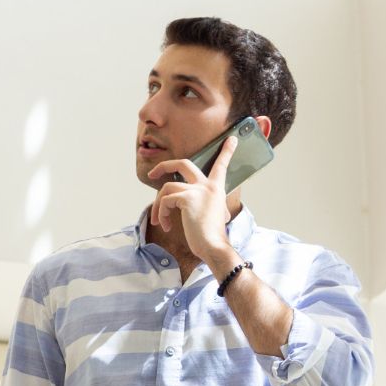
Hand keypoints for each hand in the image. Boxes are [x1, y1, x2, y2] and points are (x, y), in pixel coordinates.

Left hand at [147, 134, 239, 263]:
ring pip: (167, 187)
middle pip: (184, 164)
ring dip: (159, 205)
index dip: (226, 151)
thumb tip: (199, 207)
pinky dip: (161, 213)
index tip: (232, 139)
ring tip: (160, 220)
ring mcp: (198, 190)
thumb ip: (209, 205)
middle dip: (164, 166)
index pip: (221, 165)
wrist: (214, 246)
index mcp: (216, 188)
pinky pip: (165, 200)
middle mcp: (208, 185)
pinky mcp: (187, 198)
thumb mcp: (216, 216)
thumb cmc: (212, 236)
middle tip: (153, 174)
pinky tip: (165, 225)